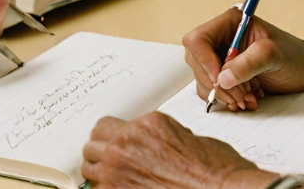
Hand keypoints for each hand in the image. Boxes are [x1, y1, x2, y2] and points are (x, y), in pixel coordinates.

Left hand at [81, 112, 277, 188]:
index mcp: (145, 125)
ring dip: (102, 174)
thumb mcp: (184, 137)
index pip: (105, 126)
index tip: (112, 145)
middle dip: (102, 154)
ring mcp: (118, 169)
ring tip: (119, 179)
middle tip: (114, 163)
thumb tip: (145, 146)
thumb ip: (156, 138)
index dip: (109, 138)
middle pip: (92, 145)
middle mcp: (126, 143)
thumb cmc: (214, 170)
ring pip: (89, 169)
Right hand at [182, 8, 303, 111]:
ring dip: (223, 94)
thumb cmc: (295, 55)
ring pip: (202, 79)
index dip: (205, 62)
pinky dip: (226, 99)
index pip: (198, 40)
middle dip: (217, 84)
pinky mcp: (224, 74)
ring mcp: (220, 57)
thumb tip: (222, 78)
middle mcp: (221, 38)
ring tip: (249, 98)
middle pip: (197, 62)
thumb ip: (248, 63)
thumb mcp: (274, 55)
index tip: (222, 79)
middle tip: (242, 95)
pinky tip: (246, 98)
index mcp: (229, 23)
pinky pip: (211, 90)